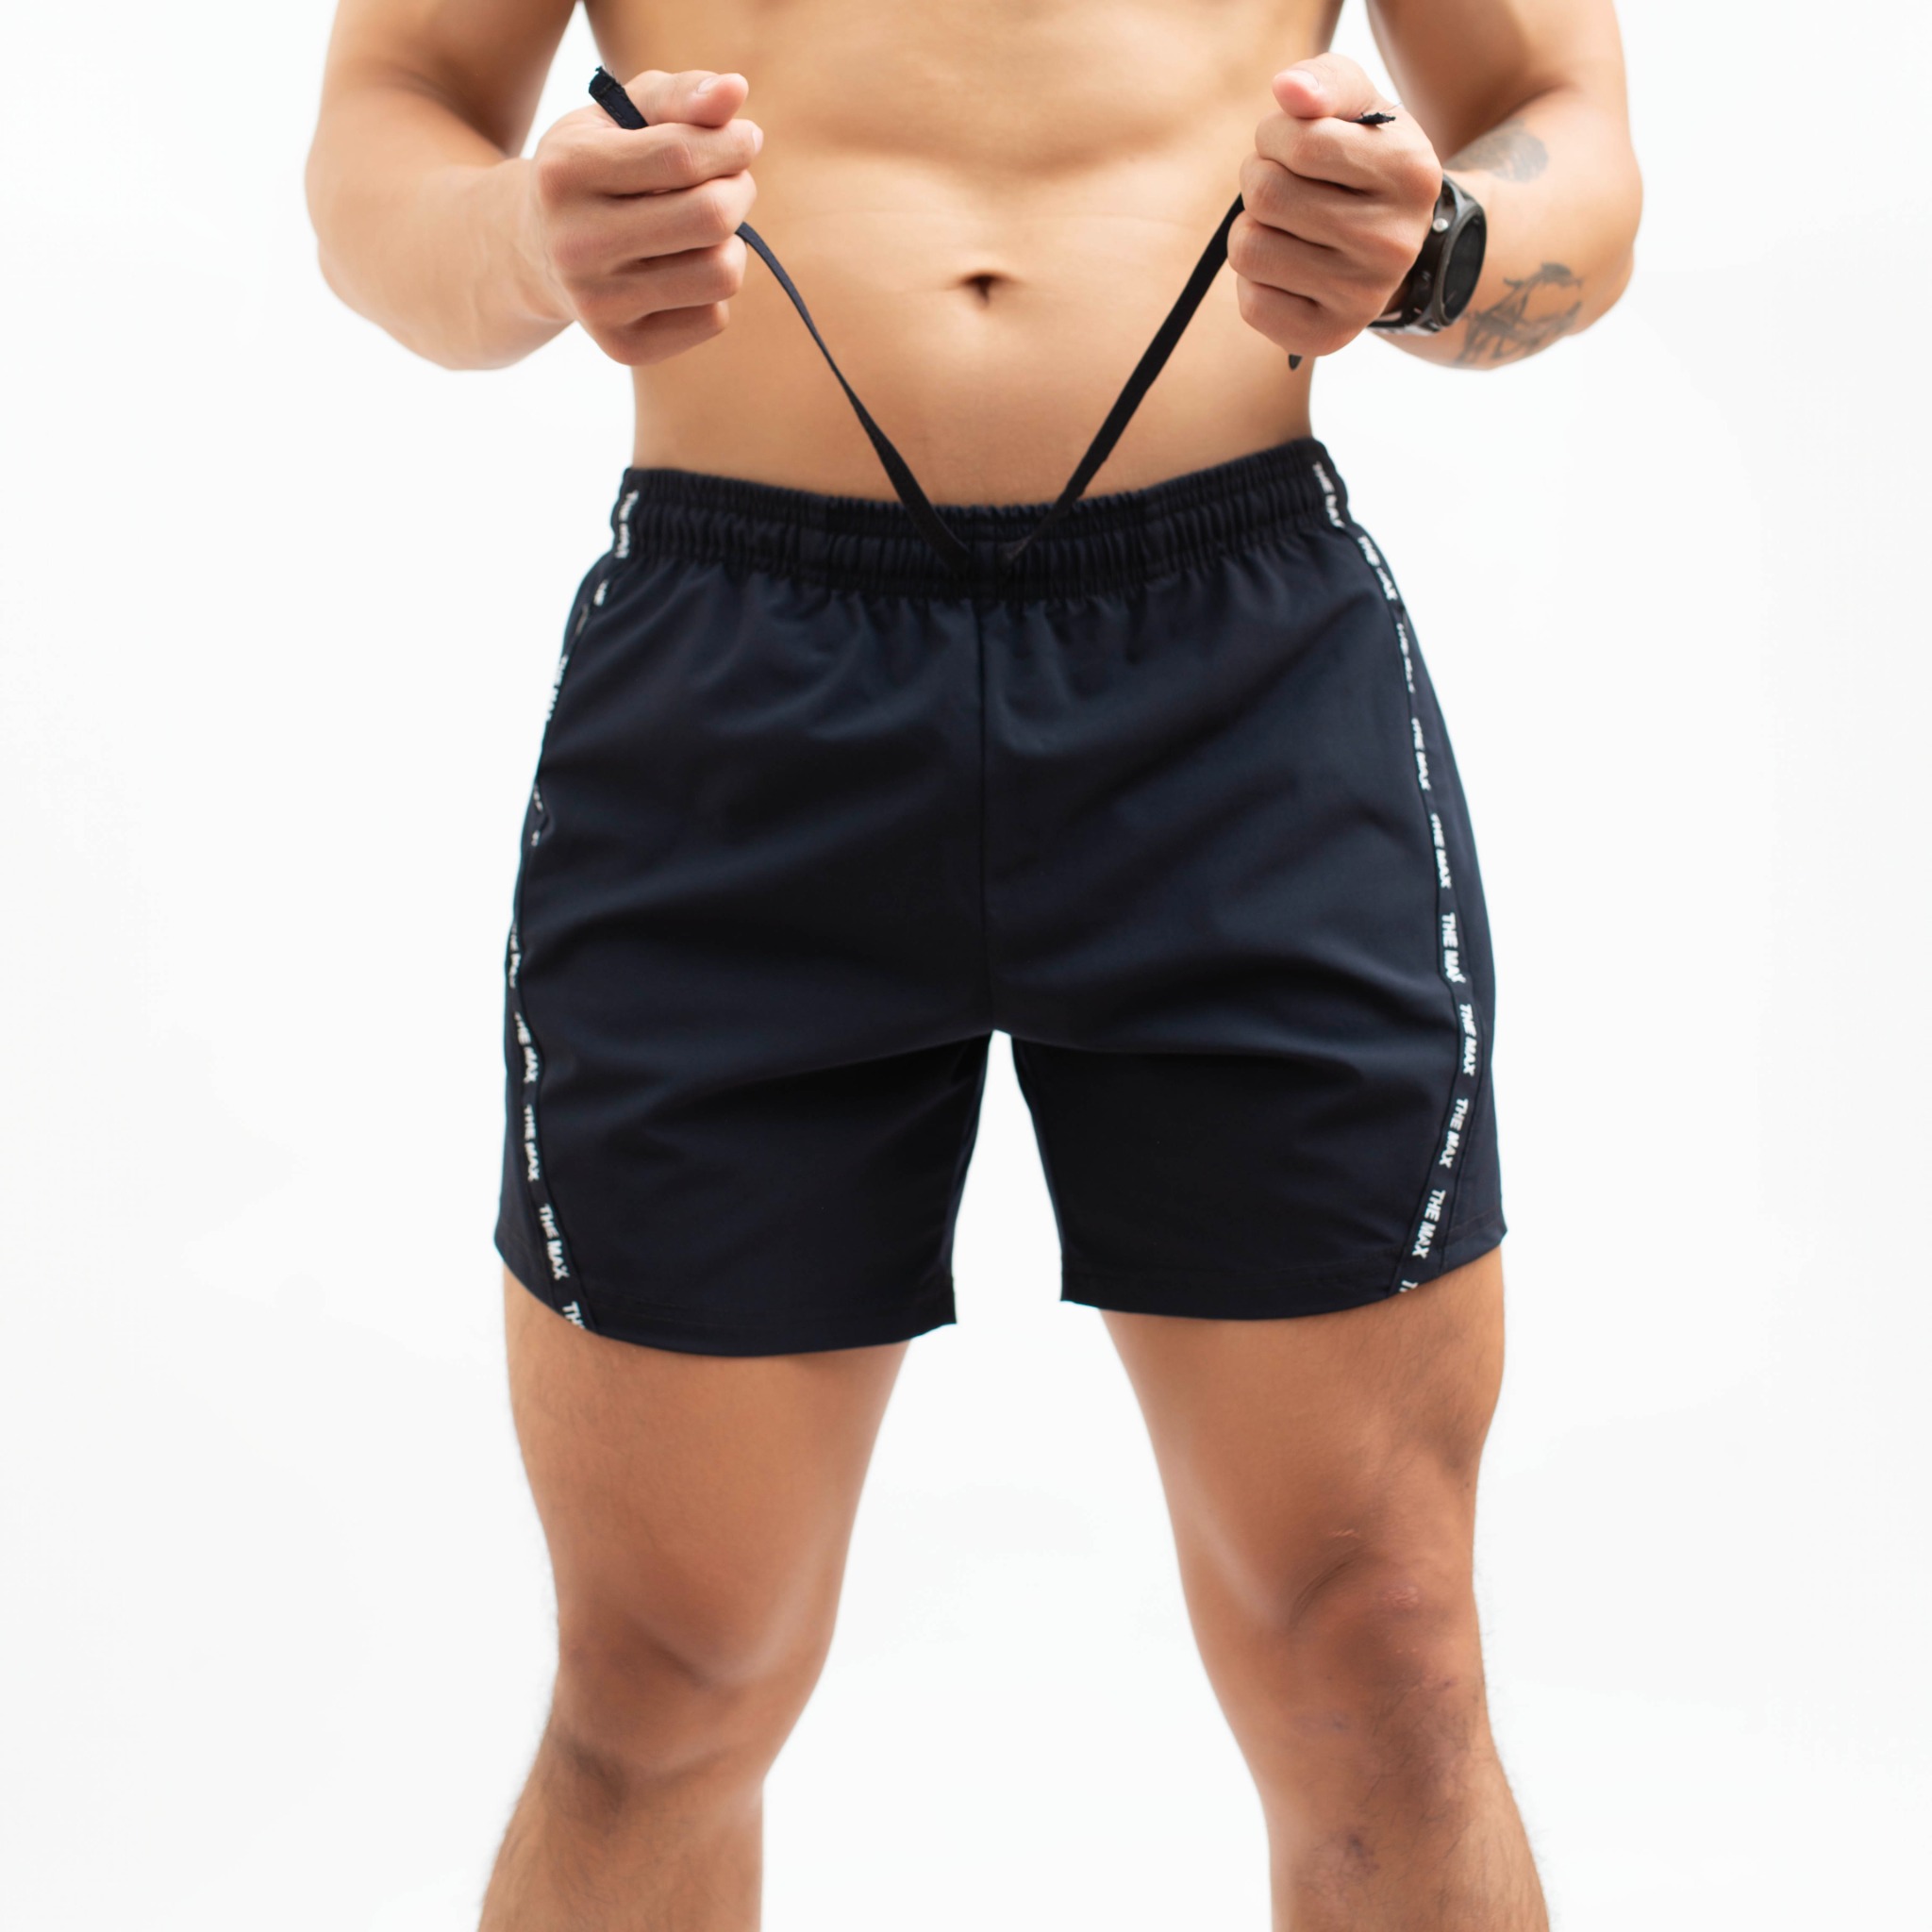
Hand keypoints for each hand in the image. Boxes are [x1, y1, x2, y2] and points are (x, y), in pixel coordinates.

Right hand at [525, 69, 761, 365]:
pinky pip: (713, 319)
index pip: (683, 156)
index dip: (732, 145)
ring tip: (707, 229)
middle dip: (740, 192)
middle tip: (733, 184)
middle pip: (711, 218)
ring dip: (733, 245)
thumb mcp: (624, 116)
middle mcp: (576, 244)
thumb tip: (736, 91)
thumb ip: (681, 96)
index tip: (744, 140)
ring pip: (721, 275)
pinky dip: (713, 291)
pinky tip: (683, 270)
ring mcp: (597, 304)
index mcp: (567, 171)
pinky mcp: (623, 348)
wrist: (536, 249)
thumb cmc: (598, 166)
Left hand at [1232, 55, 1442, 360]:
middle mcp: (1391, 242)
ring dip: (1251, 227)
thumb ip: (1326, 83)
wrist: (1394, 247)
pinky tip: (1285, 267)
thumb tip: (1287, 91)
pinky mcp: (1328, 337)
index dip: (1274, 135)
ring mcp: (1362, 296)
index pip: (1303, 144)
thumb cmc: (1363, 163)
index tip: (1286, 142)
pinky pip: (1251, 302)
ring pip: (1249, 249)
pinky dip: (1253, 279)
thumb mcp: (1360, 108)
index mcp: (1409, 173)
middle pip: (1267, 196)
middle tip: (1283, 184)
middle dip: (1258, 178)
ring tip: (1283, 225)